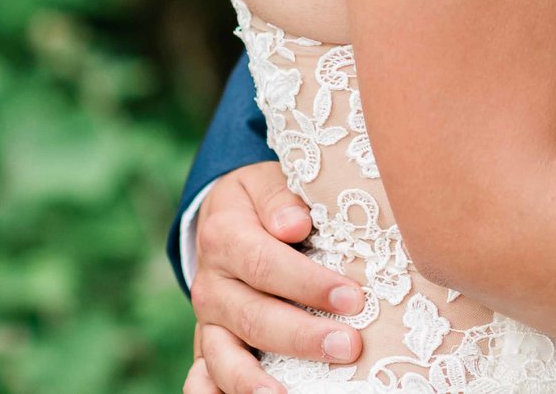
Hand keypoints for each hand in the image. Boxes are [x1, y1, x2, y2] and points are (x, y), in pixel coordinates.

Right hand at [187, 161, 362, 393]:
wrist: (225, 218)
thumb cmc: (263, 203)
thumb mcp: (267, 182)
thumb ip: (280, 198)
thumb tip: (294, 224)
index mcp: (224, 236)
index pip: (265, 264)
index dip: (309, 284)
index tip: (353, 298)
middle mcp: (210, 284)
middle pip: (252, 317)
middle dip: (302, 336)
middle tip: (348, 346)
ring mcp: (208, 321)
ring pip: (223, 356)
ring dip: (255, 381)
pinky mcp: (209, 346)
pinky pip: (202, 378)